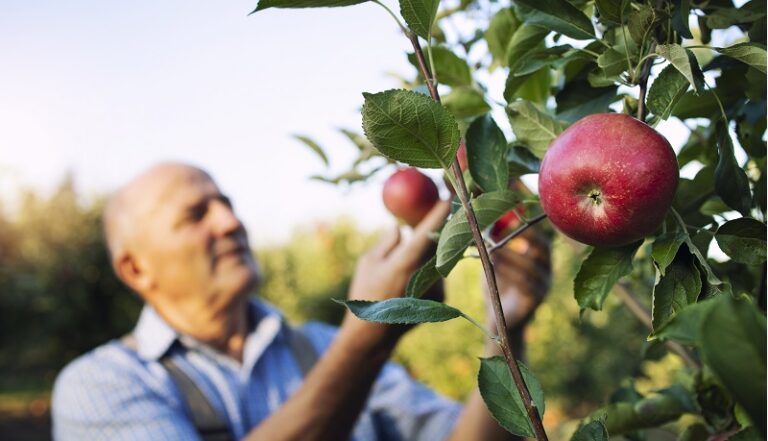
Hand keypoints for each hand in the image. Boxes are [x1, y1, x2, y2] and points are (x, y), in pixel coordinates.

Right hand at [343, 201, 449, 347]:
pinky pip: (438, 272)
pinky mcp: (442, 296)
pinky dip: (428, 269)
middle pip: (439, 241)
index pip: (427, 232)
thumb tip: (401, 228)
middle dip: (438, 227)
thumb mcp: (368, 263)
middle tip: (435, 211)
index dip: (439, 212)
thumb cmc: (366, 292)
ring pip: (437, 257)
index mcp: (405, 263)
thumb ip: (387, 242)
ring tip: (407, 263)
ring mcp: (436, 287)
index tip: (448, 195)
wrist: (375, 333)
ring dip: (429, 252)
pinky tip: (411, 282)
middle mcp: (425, 274)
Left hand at [482, 229, 550, 334]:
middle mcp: (546, 272)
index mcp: (540, 261)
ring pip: (530, 267)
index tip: (512, 220)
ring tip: (492, 250)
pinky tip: (494, 267)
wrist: (498, 319)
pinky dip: (508, 273)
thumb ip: (493, 247)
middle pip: (542, 251)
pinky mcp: (535, 301)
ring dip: (510, 256)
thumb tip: (486, 225)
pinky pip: (525, 284)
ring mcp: (543, 287)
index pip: (542, 241)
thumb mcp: (494, 264)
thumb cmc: (497, 287)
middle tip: (504, 233)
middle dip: (524, 239)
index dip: (530, 230)